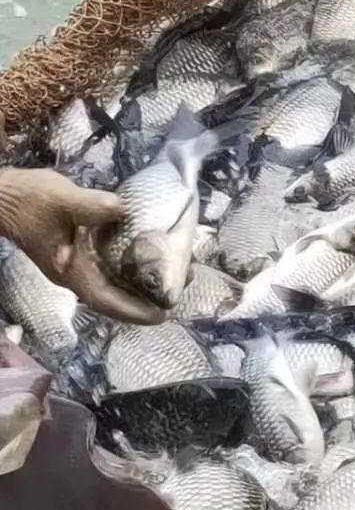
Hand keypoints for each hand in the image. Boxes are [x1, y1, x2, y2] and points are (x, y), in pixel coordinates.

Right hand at [0, 168, 162, 322]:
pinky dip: (131, 267)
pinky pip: (111, 269)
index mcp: (71, 273)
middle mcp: (76, 276)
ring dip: (143, 284)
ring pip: (115, 284)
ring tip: (176, 274)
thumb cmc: (29, 200)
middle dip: (148, 298)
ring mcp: (77, 267)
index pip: (107, 302)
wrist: (4, 196)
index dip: (134, 311)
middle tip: (182, 287)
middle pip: (116, 297)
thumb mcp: (63, 200)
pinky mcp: (79, 254)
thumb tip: (123, 210)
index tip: (162, 314)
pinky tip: (151, 257)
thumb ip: (93, 207)